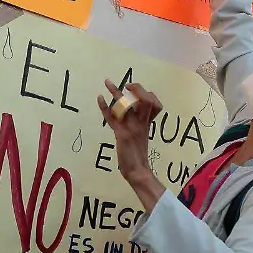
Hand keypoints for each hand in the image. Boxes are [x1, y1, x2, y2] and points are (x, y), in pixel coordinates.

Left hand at [97, 80, 165, 210]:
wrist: (138, 171)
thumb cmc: (138, 155)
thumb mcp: (142, 135)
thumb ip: (140, 124)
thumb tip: (134, 114)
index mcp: (147, 123)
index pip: (153, 103)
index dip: (147, 94)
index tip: (137, 90)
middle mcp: (141, 123)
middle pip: (144, 99)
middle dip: (136, 88)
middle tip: (127, 84)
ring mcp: (132, 128)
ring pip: (127, 105)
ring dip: (115, 91)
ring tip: (107, 81)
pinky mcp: (122, 134)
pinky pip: (112, 118)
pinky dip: (104, 107)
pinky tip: (99, 98)